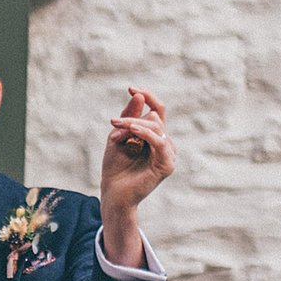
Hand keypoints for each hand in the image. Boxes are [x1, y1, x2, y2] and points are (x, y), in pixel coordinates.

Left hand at [100, 86, 175, 216]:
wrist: (113, 193)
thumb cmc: (115, 167)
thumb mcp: (118, 136)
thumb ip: (129, 116)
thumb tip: (139, 94)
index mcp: (154, 136)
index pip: (157, 110)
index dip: (148, 96)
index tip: (130, 87)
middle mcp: (164, 144)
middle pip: (154, 118)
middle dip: (131, 118)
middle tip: (113, 123)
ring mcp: (167, 154)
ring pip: (156, 127)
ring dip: (134, 125)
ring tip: (116, 128)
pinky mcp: (167, 165)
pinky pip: (160, 142)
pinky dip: (146, 134)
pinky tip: (132, 130)